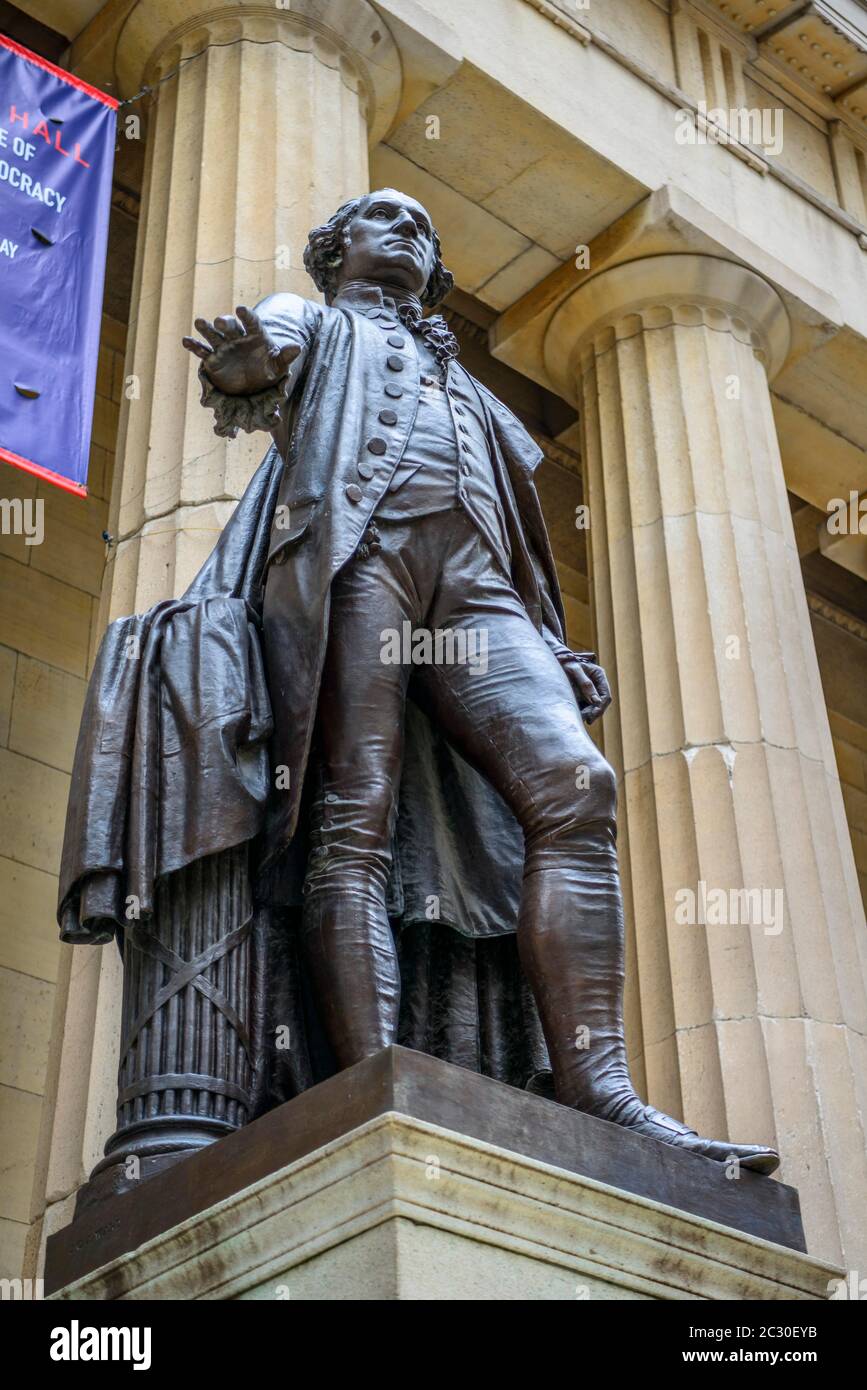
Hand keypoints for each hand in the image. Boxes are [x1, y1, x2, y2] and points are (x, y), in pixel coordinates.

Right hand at [182, 305, 299, 395]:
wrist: (254, 384)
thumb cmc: (268, 370)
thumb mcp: (279, 366)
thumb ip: (286, 356)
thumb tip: (298, 347)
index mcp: (255, 335)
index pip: (252, 322)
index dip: (246, 316)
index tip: (241, 309)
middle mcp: (237, 337)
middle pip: (230, 327)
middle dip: (225, 323)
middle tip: (220, 321)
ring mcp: (223, 346)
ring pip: (213, 335)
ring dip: (206, 329)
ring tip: (199, 322)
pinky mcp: (212, 359)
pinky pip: (202, 351)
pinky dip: (194, 346)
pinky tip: (185, 341)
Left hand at [556, 649, 611, 724]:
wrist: (552, 660)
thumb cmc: (563, 662)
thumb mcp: (574, 671)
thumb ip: (585, 684)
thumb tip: (596, 701)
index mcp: (599, 675)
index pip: (606, 695)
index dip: (600, 708)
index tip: (590, 718)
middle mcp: (597, 683)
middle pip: (600, 703)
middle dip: (592, 713)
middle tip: (582, 719)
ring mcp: (590, 689)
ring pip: (593, 706)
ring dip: (586, 714)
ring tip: (576, 717)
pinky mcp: (582, 694)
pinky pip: (585, 706)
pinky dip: (581, 711)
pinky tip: (573, 713)